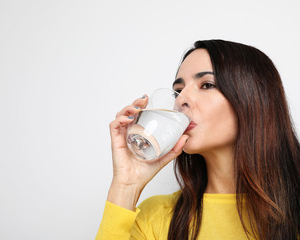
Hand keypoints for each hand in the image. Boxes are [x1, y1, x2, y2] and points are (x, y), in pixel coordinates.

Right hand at [107, 95, 187, 209]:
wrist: (133, 184)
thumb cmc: (144, 172)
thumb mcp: (164, 157)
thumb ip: (174, 149)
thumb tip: (186, 137)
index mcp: (138, 135)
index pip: (139, 116)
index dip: (142, 105)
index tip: (149, 99)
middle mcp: (129, 133)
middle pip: (129, 112)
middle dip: (135, 103)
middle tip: (144, 100)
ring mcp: (122, 136)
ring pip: (120, 116)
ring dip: (127, 108)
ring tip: (137, 107)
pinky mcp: (116, 141)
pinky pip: (114, 126)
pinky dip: (120, 119)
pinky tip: (129, 119)